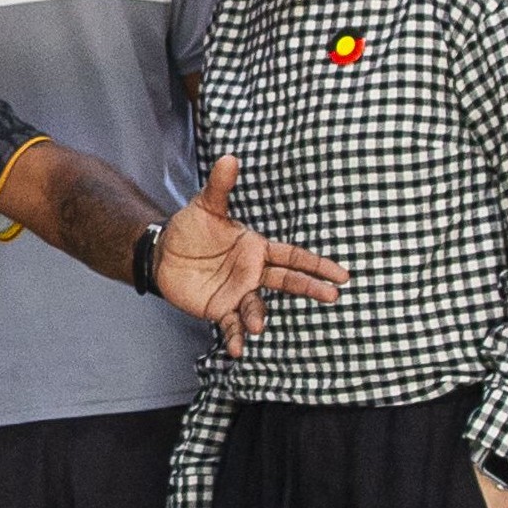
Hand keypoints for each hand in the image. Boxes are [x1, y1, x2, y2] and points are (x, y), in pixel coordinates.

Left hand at [156, 156, 349, 355]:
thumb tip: (229, 158)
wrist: (164, 254)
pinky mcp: (220, 309)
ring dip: (259, 317)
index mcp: (257, 248)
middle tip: (333, 296)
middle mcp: (252, 273)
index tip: (342, 274)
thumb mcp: (205, 206)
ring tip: (259, 326)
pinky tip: (237, 349)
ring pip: (257, 307)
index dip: (317, 264)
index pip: (292, 256)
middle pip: (287, 282)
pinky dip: (235, 337)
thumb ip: (220, 187)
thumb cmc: (190, 229)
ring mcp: (238, 293)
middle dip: (310, 288)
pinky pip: (231, 326)